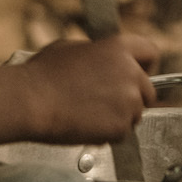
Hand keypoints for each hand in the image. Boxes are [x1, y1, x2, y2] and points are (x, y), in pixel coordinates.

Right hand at [22, 34, 158, 143]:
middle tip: (106, 103)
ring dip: (119, 117)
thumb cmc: (43, 74)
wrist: (30, 101)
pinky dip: (108, 133)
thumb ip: (96, 52)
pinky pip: (122, 133)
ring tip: (89, 115)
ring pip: (135, 114)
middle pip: (147, 90)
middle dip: (132, 98)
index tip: (138, 74)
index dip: (145, 66)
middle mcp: (130, 72)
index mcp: (119, 48)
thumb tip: (99, 59)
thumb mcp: (70, 48)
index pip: (151, 53)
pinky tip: (86, 125)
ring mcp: (128, 101)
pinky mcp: (121, 126)